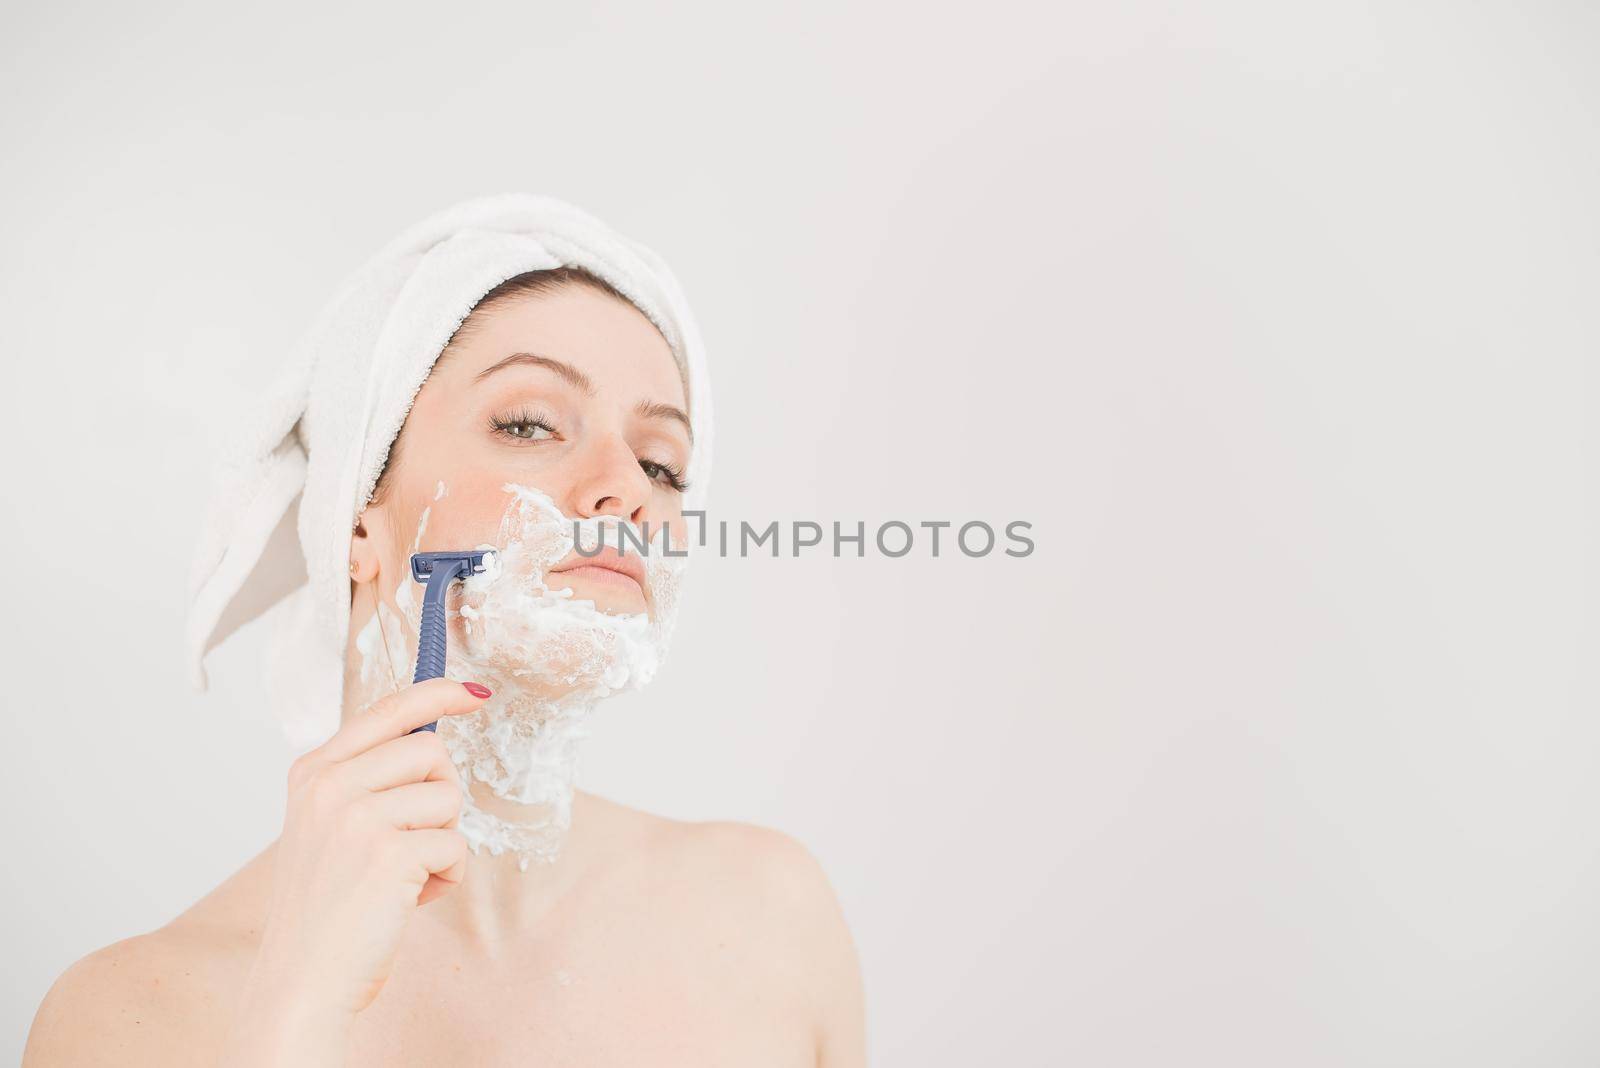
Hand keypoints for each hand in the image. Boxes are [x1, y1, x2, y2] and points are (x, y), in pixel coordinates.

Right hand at [221, 678, 488, 1064]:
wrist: (302, 980)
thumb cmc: (328, 906)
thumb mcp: (330, 826)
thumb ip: (368, 779)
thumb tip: (433, 737)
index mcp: (313, 771)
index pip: (387, 710)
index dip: (439, 694)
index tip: (475, 693)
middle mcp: (329, 785)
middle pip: (432, 751)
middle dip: (441, 796)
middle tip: (413, 840)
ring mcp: (356, 816)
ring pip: (449, 797)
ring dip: (444, 840)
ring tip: (404, 875)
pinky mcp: (388, 852)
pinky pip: (456, 845)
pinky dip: (447, 876)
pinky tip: (410, 899)